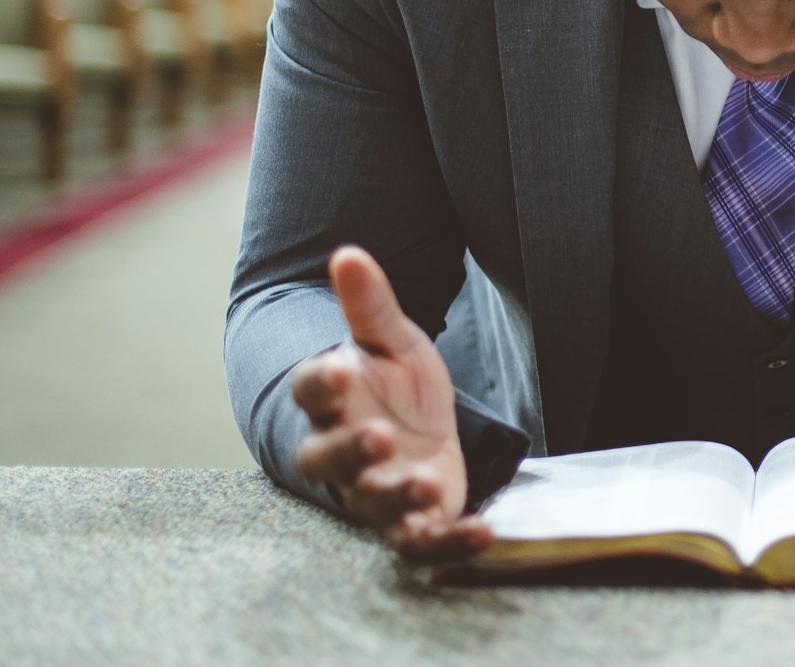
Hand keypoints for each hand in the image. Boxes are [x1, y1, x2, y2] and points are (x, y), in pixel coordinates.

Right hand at [290, 244, 491, 562]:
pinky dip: (449, 542)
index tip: (337, 368)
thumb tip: (347, 252)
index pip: (312, 391)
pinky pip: (421, 541)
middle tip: (378, 436)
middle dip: (351, 450)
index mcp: (335, 401)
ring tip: (423, 485)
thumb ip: (370, 305)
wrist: (418, 434)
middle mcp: (345, 452)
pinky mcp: (412, 521)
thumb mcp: (394, 341)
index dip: (321, 382)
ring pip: (372, 504)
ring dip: (395, 498)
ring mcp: (375, 491)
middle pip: (328, 459)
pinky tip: (482, 531)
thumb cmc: (395, 387)